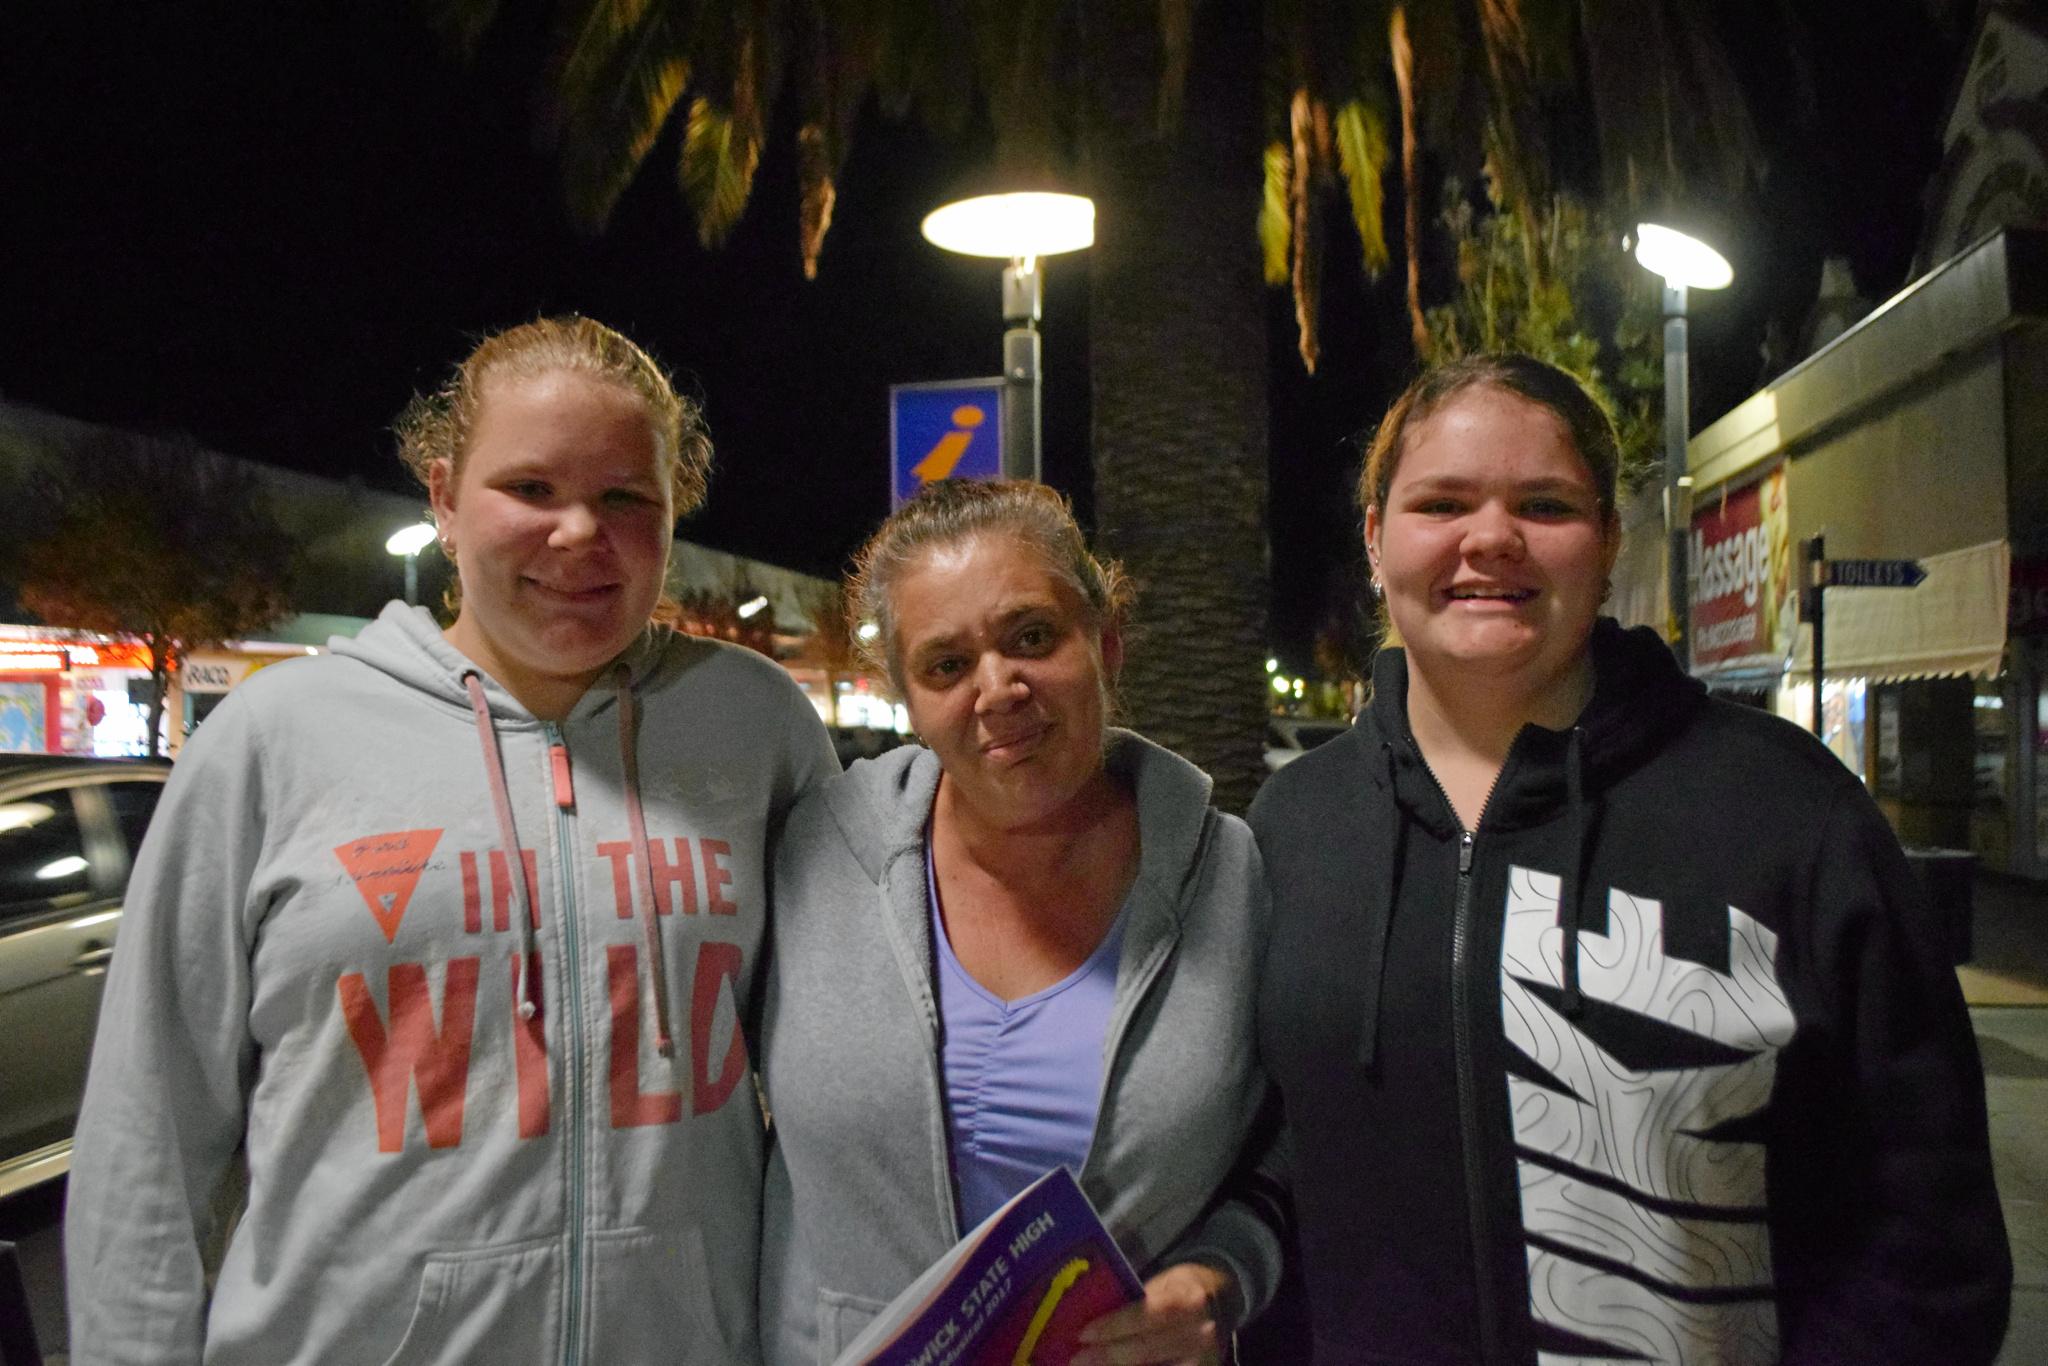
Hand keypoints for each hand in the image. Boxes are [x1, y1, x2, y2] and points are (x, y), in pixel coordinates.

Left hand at [1069, 1261, 1231, 1365]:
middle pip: (1147, 1349)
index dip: (1114, 1326)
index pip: (1147, 1315)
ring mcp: (1203, 1359)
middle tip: (1077, 1360)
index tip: (1084, 1334)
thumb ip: (1134, 1303)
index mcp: (1187, 1300)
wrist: (1219, 1302)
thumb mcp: (1160, 1285)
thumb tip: (1090, 1317)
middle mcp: (1199, 1333)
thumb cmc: (1178, 1291)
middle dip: (1108, 1357)